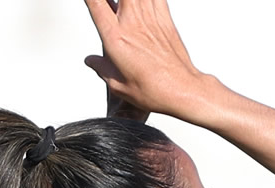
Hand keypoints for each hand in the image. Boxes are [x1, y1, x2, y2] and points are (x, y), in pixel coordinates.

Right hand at [84, 0, 206, 119]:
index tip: (91, 1)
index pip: (96, 3)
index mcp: (116, 37)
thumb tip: (92, 61)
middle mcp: (133, 24)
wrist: (183, 91)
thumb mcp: (118, 84)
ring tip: (126, 5)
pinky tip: (145, 3)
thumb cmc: (155, 90)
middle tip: (112, 4)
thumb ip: (102, 68)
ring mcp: (151, 20)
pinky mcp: (166, 22)